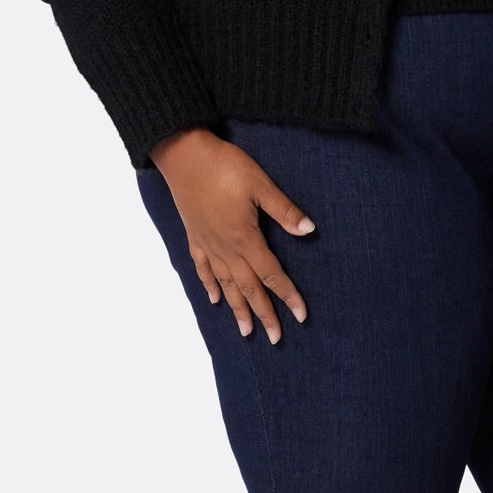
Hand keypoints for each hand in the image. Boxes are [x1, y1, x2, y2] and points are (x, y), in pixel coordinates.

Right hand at [149, 128, 313, 341]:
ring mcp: (207, 244)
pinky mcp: (194, 236)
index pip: (271, 274)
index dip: (287, 295)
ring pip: (226, 285)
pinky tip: (215, 300)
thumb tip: (310, 230)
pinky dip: (210, 286)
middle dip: (264, 314)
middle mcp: (225, 248)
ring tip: (246, 331)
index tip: (301, 316)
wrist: (183, 154)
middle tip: (275, 339)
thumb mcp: (260, 185)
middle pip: (249, 288)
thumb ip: (284, 210)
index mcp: (245, 238)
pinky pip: (202, 268)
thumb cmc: (224, 166)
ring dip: (238, 309)